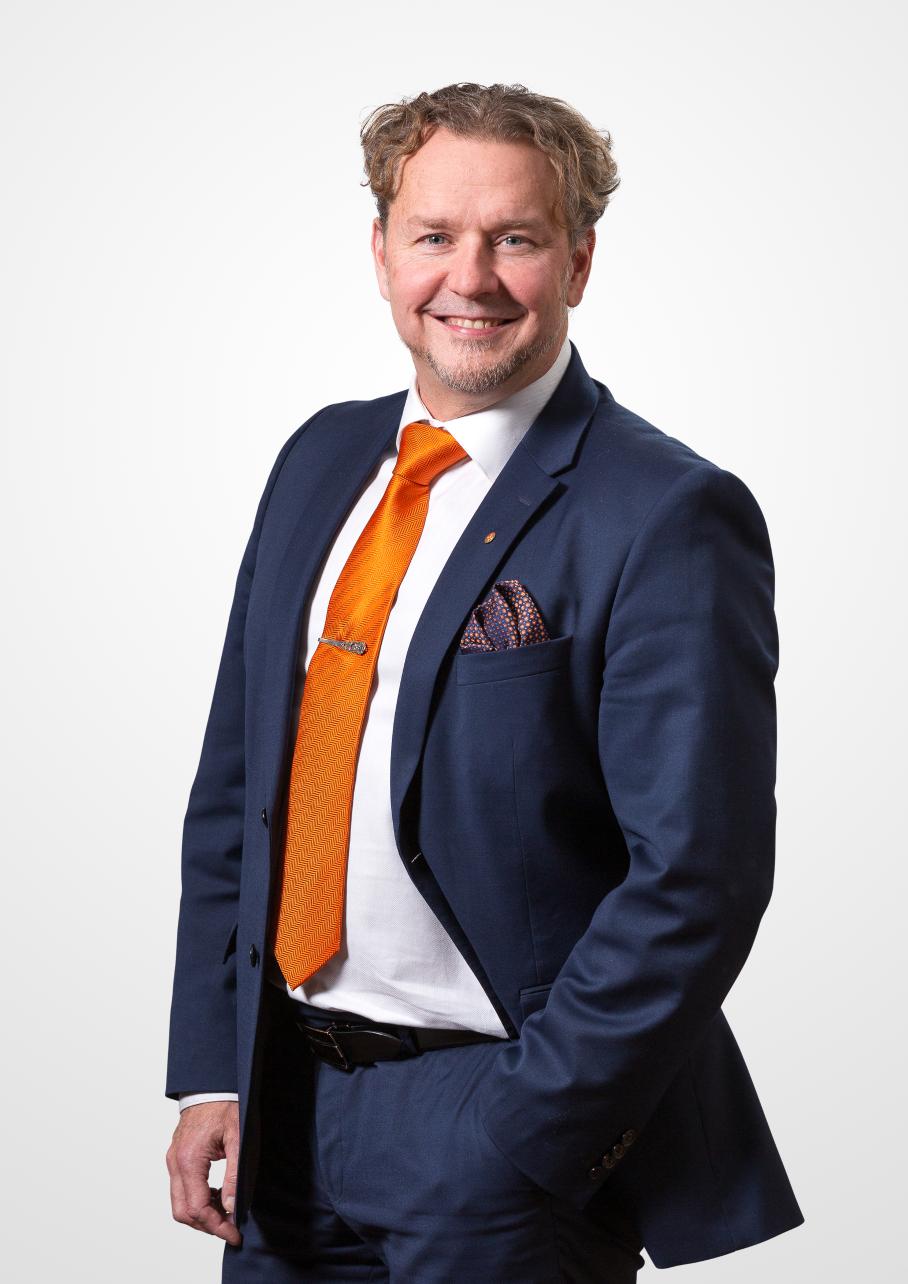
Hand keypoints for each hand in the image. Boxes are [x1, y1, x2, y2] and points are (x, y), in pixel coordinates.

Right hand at [166, 1100, 241, 1246]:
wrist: (210, 1084)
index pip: (197, 1208)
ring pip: (180, 1204)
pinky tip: (218, 1196)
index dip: (217, 1226)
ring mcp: (173, 1161)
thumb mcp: (238, 1137)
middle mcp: (175, 1163)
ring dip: (201, 1214)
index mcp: (189, 1160)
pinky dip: (197, 1200)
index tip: (235, 1233)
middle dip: (207, 1226)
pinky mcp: (176, 1158)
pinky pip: (181, 1190)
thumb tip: (231, 1206)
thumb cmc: (225, 1105)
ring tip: (227, 1213)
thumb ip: (235, 1173)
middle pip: (183, 1212)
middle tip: (231, 1228)